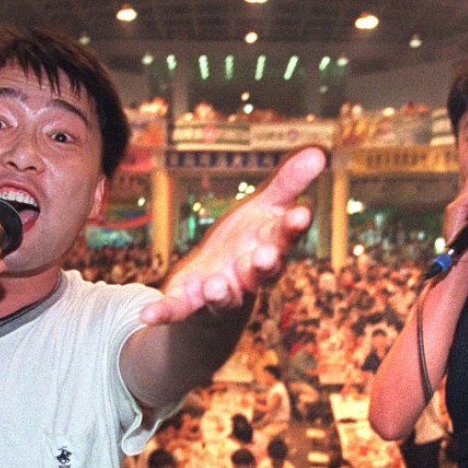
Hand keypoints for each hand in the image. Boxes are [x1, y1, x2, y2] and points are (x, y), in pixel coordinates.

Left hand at [141, 146, 325, 323]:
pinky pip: (178, 309)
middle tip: (265, 257)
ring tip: (215, 285)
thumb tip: (319, 153)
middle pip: (261, 272)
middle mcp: (249, 273)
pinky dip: (164, 312)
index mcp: (269, 246)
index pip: (285, 235)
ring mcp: (221, 290)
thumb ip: (289, 182)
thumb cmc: (247, 240)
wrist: (219, 283)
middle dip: (263, 265)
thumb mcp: (265, 206)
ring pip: (226, 295)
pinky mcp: (191, 302)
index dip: (292, 226)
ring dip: (221, 292)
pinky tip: (148, 314)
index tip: (301, 213)